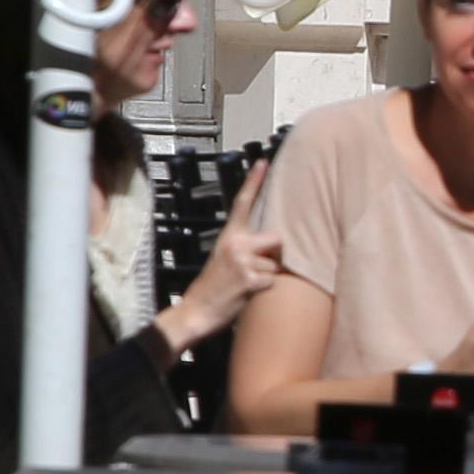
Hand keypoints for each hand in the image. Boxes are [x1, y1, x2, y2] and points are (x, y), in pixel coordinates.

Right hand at [163, 162, 283, 351]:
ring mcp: (242, 261)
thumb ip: (246, 247)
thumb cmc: (215, 287)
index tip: (263, 161)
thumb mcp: (225, 259)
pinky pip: (273, 282)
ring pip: (277, 265)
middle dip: (275, 255)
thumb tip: (273, 244)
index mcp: (228, 236)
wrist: (195, 312)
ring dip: (269, 277)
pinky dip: (265, 291)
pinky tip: (247, 295)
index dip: (254, 181)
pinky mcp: (249, 279)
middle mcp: (235, 244)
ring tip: (247, 285)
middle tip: (257, 269)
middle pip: (277, 239)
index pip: (243, 203)